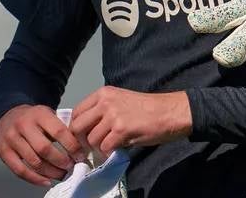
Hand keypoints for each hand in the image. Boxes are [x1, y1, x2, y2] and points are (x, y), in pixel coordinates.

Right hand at [0, 104, 85, 186]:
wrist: (8, 115)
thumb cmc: (33, 119)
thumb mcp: (48, 114)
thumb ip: (62, 127)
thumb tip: (80, 147)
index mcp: (39, 114)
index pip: (59, 131)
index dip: (72, 146)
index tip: (80, 156)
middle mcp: (23, 125)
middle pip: (45, 149)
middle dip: (61, 161)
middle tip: (71, 167)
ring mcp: (12, 139)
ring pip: (34, 162)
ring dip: (51, 172)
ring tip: (61, 174)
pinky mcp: (3, 152)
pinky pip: (20, 170)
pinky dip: (35, 179)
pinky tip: (46, 181)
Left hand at [69, 86, 191, 154]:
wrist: (169, 112)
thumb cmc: (147, 108)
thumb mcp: (120, 100)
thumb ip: (102, 110)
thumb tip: (86, 128)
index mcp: (103, 93)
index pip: (77, 112)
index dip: (77, 128)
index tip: (84, 136)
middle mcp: (105, 102)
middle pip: (78, 126)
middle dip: (82, 140)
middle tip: (91, 147)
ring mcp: (113, 116)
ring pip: (91, 140)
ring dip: (98, 148)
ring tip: (110, 146)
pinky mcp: (122, 130)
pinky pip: (105, 147)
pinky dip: (109, 152)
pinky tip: (118, 149)